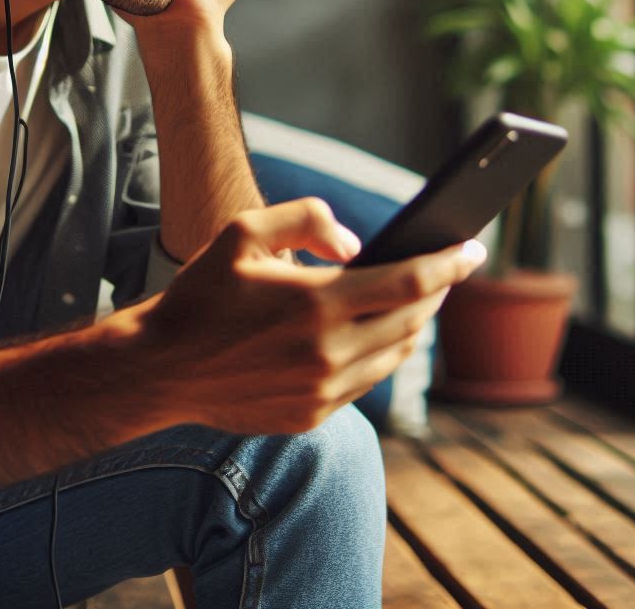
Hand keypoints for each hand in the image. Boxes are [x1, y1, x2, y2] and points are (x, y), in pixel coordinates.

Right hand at [138, 198, 485, 434]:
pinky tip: (367, 336)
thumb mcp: (242, 231)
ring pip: (396, 355)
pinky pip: (366, 383)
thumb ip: (305, 219)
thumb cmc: (201, 294)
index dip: (450, 263)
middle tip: (440, 271)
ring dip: (411, 325)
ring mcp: (322, 390)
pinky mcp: (311, 414)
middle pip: (413, 320)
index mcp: (316, 302)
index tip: (473, 248)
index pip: (411, 281)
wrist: (161, 367)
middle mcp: (328, 352)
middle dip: (435, 291)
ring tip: (408, 301)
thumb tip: (356, 245)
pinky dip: (379, 355)